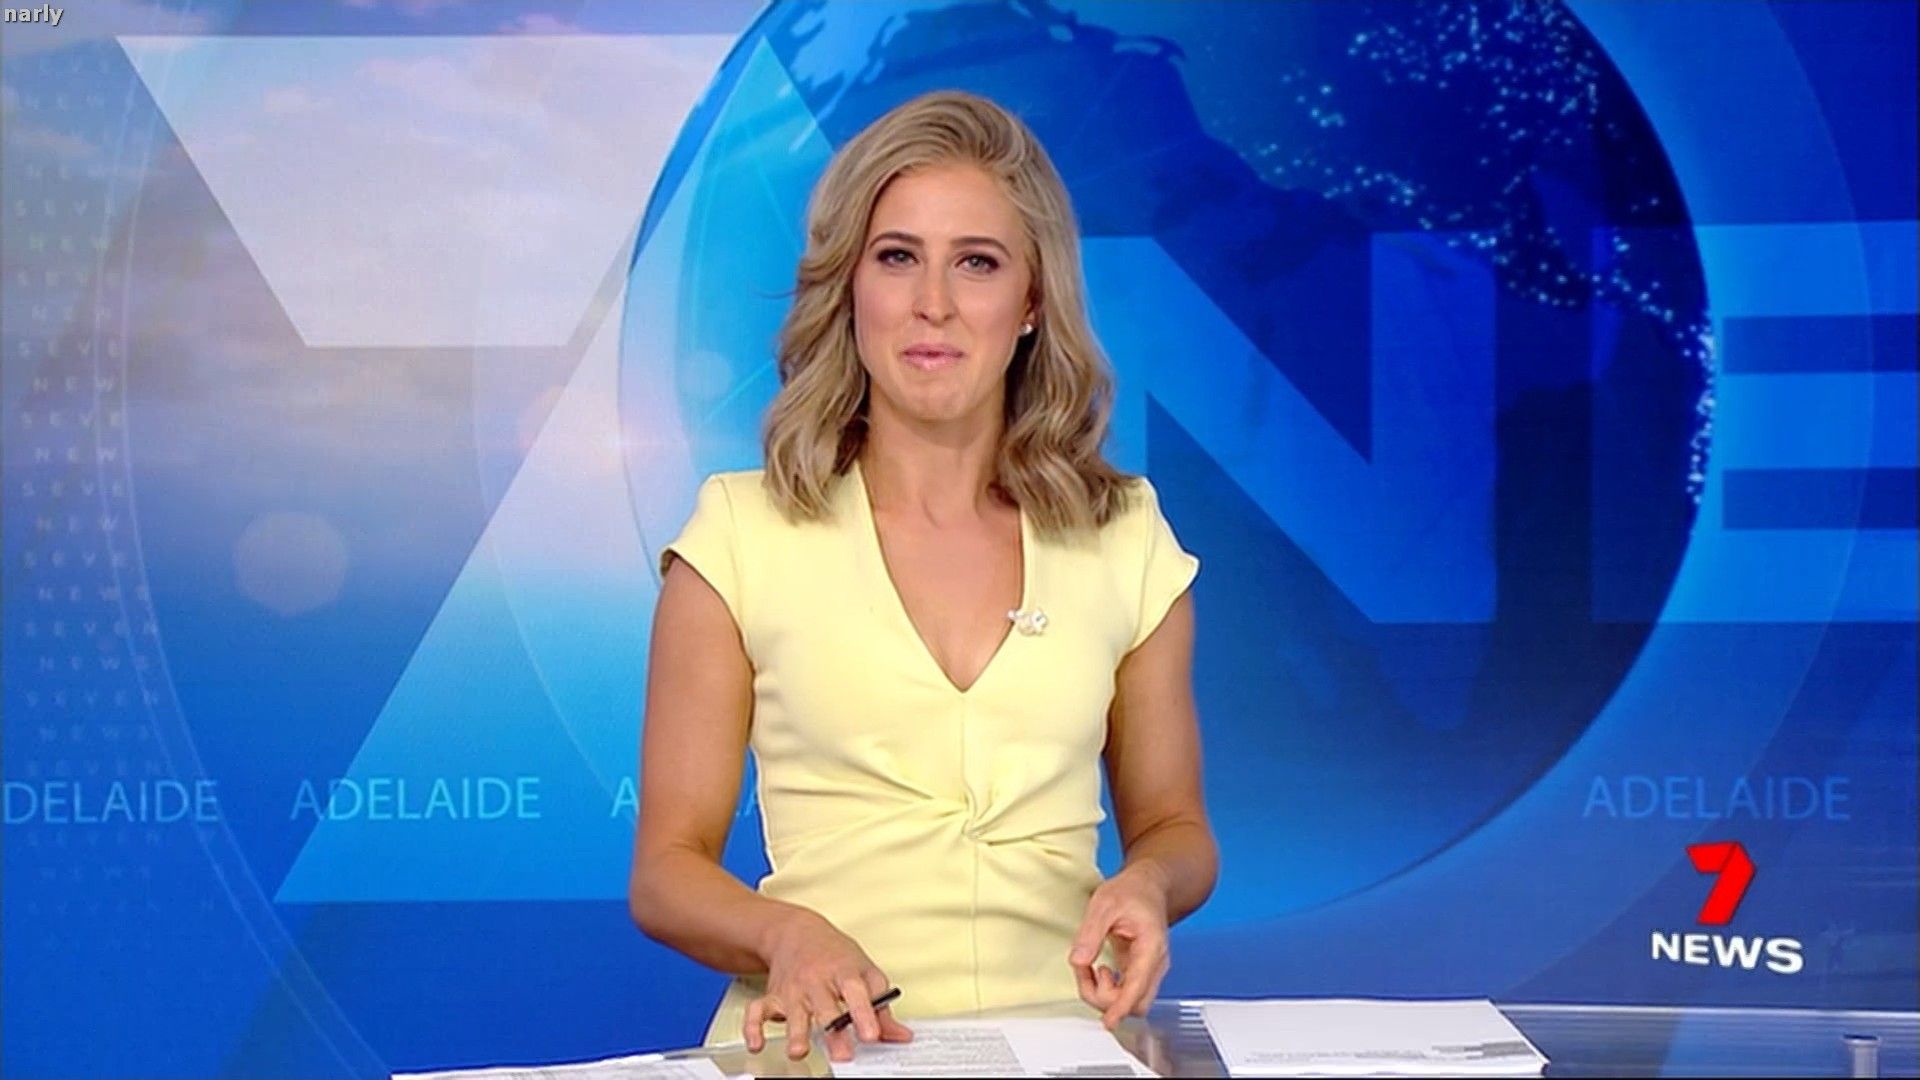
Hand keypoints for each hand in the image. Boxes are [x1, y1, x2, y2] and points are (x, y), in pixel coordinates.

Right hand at [744, 909, 913, 1061]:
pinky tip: (757, 1044)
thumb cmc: (835, 954)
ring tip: (799, 1051)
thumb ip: (881, 1006)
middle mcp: (817, 982)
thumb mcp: (864, 971)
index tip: (872, 1035)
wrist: (797, 932)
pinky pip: (757, 1012)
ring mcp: (793, 990)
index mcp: (844, 973)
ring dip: (795, 1033)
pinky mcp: (772, 997)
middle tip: (843, 1055)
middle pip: (826, 1008)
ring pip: (793, 1012)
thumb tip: (901, 1036)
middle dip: (833, 1032)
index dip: (865, 1015)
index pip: (857, 993)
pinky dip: (753, 1028)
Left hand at [1067, 866, 1171, 1029]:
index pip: (1138, 988)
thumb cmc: (1132, 891)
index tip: (1108, 1021)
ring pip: (1130, 1002)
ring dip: (1104, 994)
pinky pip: (1125, 993)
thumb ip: (1091, 932)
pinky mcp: (1140, 972)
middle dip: (1106, 998)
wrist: (1148, 886)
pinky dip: (1107, 989)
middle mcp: (1155, 964)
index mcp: (1152, 947)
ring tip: (1088, 967)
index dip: (1121, 1007)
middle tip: (1085, 973)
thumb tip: (1079, 960)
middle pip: (1135, 1003)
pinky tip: (1095, 969)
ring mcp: (1149, 970)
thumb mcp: (1104, 903)